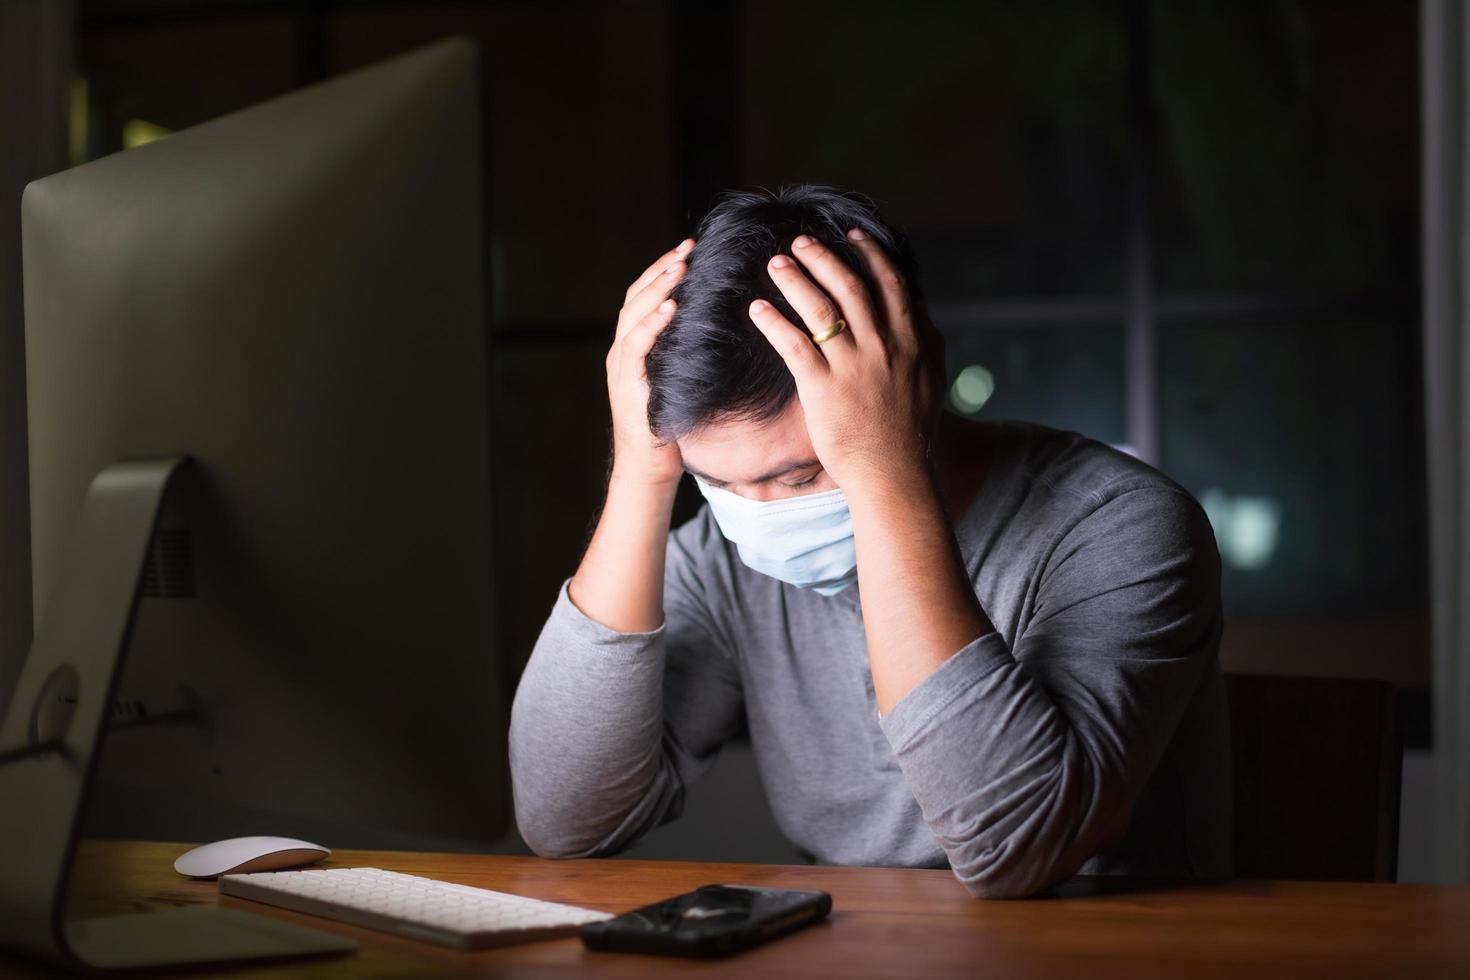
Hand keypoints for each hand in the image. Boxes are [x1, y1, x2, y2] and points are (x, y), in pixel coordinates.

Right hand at [606, 239, 693, 489]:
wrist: (650, 470)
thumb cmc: (671, 428)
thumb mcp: (681, 381)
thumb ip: (687, 354)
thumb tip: (720, 327)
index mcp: (633, 348)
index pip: (643, 297)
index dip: (663, 270)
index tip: (690, 248)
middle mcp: (621, 352)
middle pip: (635, 297)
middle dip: (662, 268)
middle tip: (688, 247)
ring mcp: (621, 368)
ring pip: (633, 314)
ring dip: (658, 287)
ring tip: (681, 267)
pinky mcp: (627, 386)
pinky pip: (636, 346)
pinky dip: (652, 323)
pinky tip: (672, 306)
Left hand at [747, 230, 943, 493]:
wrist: (893, 473)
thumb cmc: (910, 431)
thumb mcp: (931, 379)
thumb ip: (926, 343)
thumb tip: (922, 315)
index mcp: (911, 340)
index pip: (890, 283)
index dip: (870, 253)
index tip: (851, 234)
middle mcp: (883, 346)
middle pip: (850, 285)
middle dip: (823, 257)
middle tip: (800, 242)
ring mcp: (852, 366)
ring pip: (821, 307)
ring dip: (795, 279)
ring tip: (775, 263)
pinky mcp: (823, 388)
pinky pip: (793, 344)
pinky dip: (773, 322)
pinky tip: (757, 308)